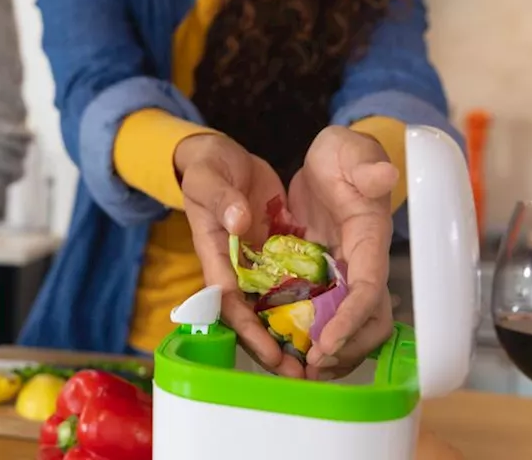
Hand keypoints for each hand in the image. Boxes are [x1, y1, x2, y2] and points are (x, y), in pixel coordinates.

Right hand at [174, 133, 301, 376]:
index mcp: (214, 252)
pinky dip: (301, 305)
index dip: (247, 330)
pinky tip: (324, 324)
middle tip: (298, 374)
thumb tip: (238, 221)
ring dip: (287, 335)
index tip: (269, 353)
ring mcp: (253, 262)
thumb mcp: (208, 177)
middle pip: (249, 316)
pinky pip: (286, 285)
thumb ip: (222, 199)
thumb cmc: (207, 168)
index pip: (228, 300)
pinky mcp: (270, 253)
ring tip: (315, 362)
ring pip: (269, 307)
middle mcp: (233, 266)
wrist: (218, 158)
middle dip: (270, 347)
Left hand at [287, 125, 399, 379]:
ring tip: (299, 370)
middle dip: (344, 347)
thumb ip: (365, 165)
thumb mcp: (348, 150)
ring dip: (329, 351)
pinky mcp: (323, 276)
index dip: (351, 318)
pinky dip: (309, 335)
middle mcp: (360, 262)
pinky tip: (286, 349)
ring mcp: (343, 272)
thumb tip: (384, 176)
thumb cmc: (342, 153)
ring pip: (347, 324)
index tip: (328, 342)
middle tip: (311, 366)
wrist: (331, 157)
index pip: (368, 288)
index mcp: (368, 237)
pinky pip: (322, 315)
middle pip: (366, 319)